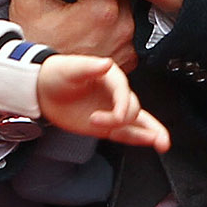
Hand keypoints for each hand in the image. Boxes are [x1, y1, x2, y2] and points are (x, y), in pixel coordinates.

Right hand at [0, 0, 136, 69]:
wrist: (38, 84)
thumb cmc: (32, 42)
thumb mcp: (28, 2)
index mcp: (103, 8)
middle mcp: (123, 26)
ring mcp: (128, 46)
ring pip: (127, 11)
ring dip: (112, 7)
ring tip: (89, 8)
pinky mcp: (129, 61)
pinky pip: (129, 34)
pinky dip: (116, 29)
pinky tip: (97, 29)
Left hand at [33, 54, 168, 150]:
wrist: (43, 90)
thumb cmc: (57, 74)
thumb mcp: (71, 68)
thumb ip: (89, 67)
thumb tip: (106, 64)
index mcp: (110, 77)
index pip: (124, 92)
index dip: (123, 104)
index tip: (116, 115)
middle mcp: (115, 95)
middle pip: (131, 109)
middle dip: (121, 119)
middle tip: (97, 121)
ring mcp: (112, 111)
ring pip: (138, 122)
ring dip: (152, 132)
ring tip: (163, 143)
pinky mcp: (106, 126)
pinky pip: (126, 134)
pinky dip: (140, 139)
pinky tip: (152, 142)